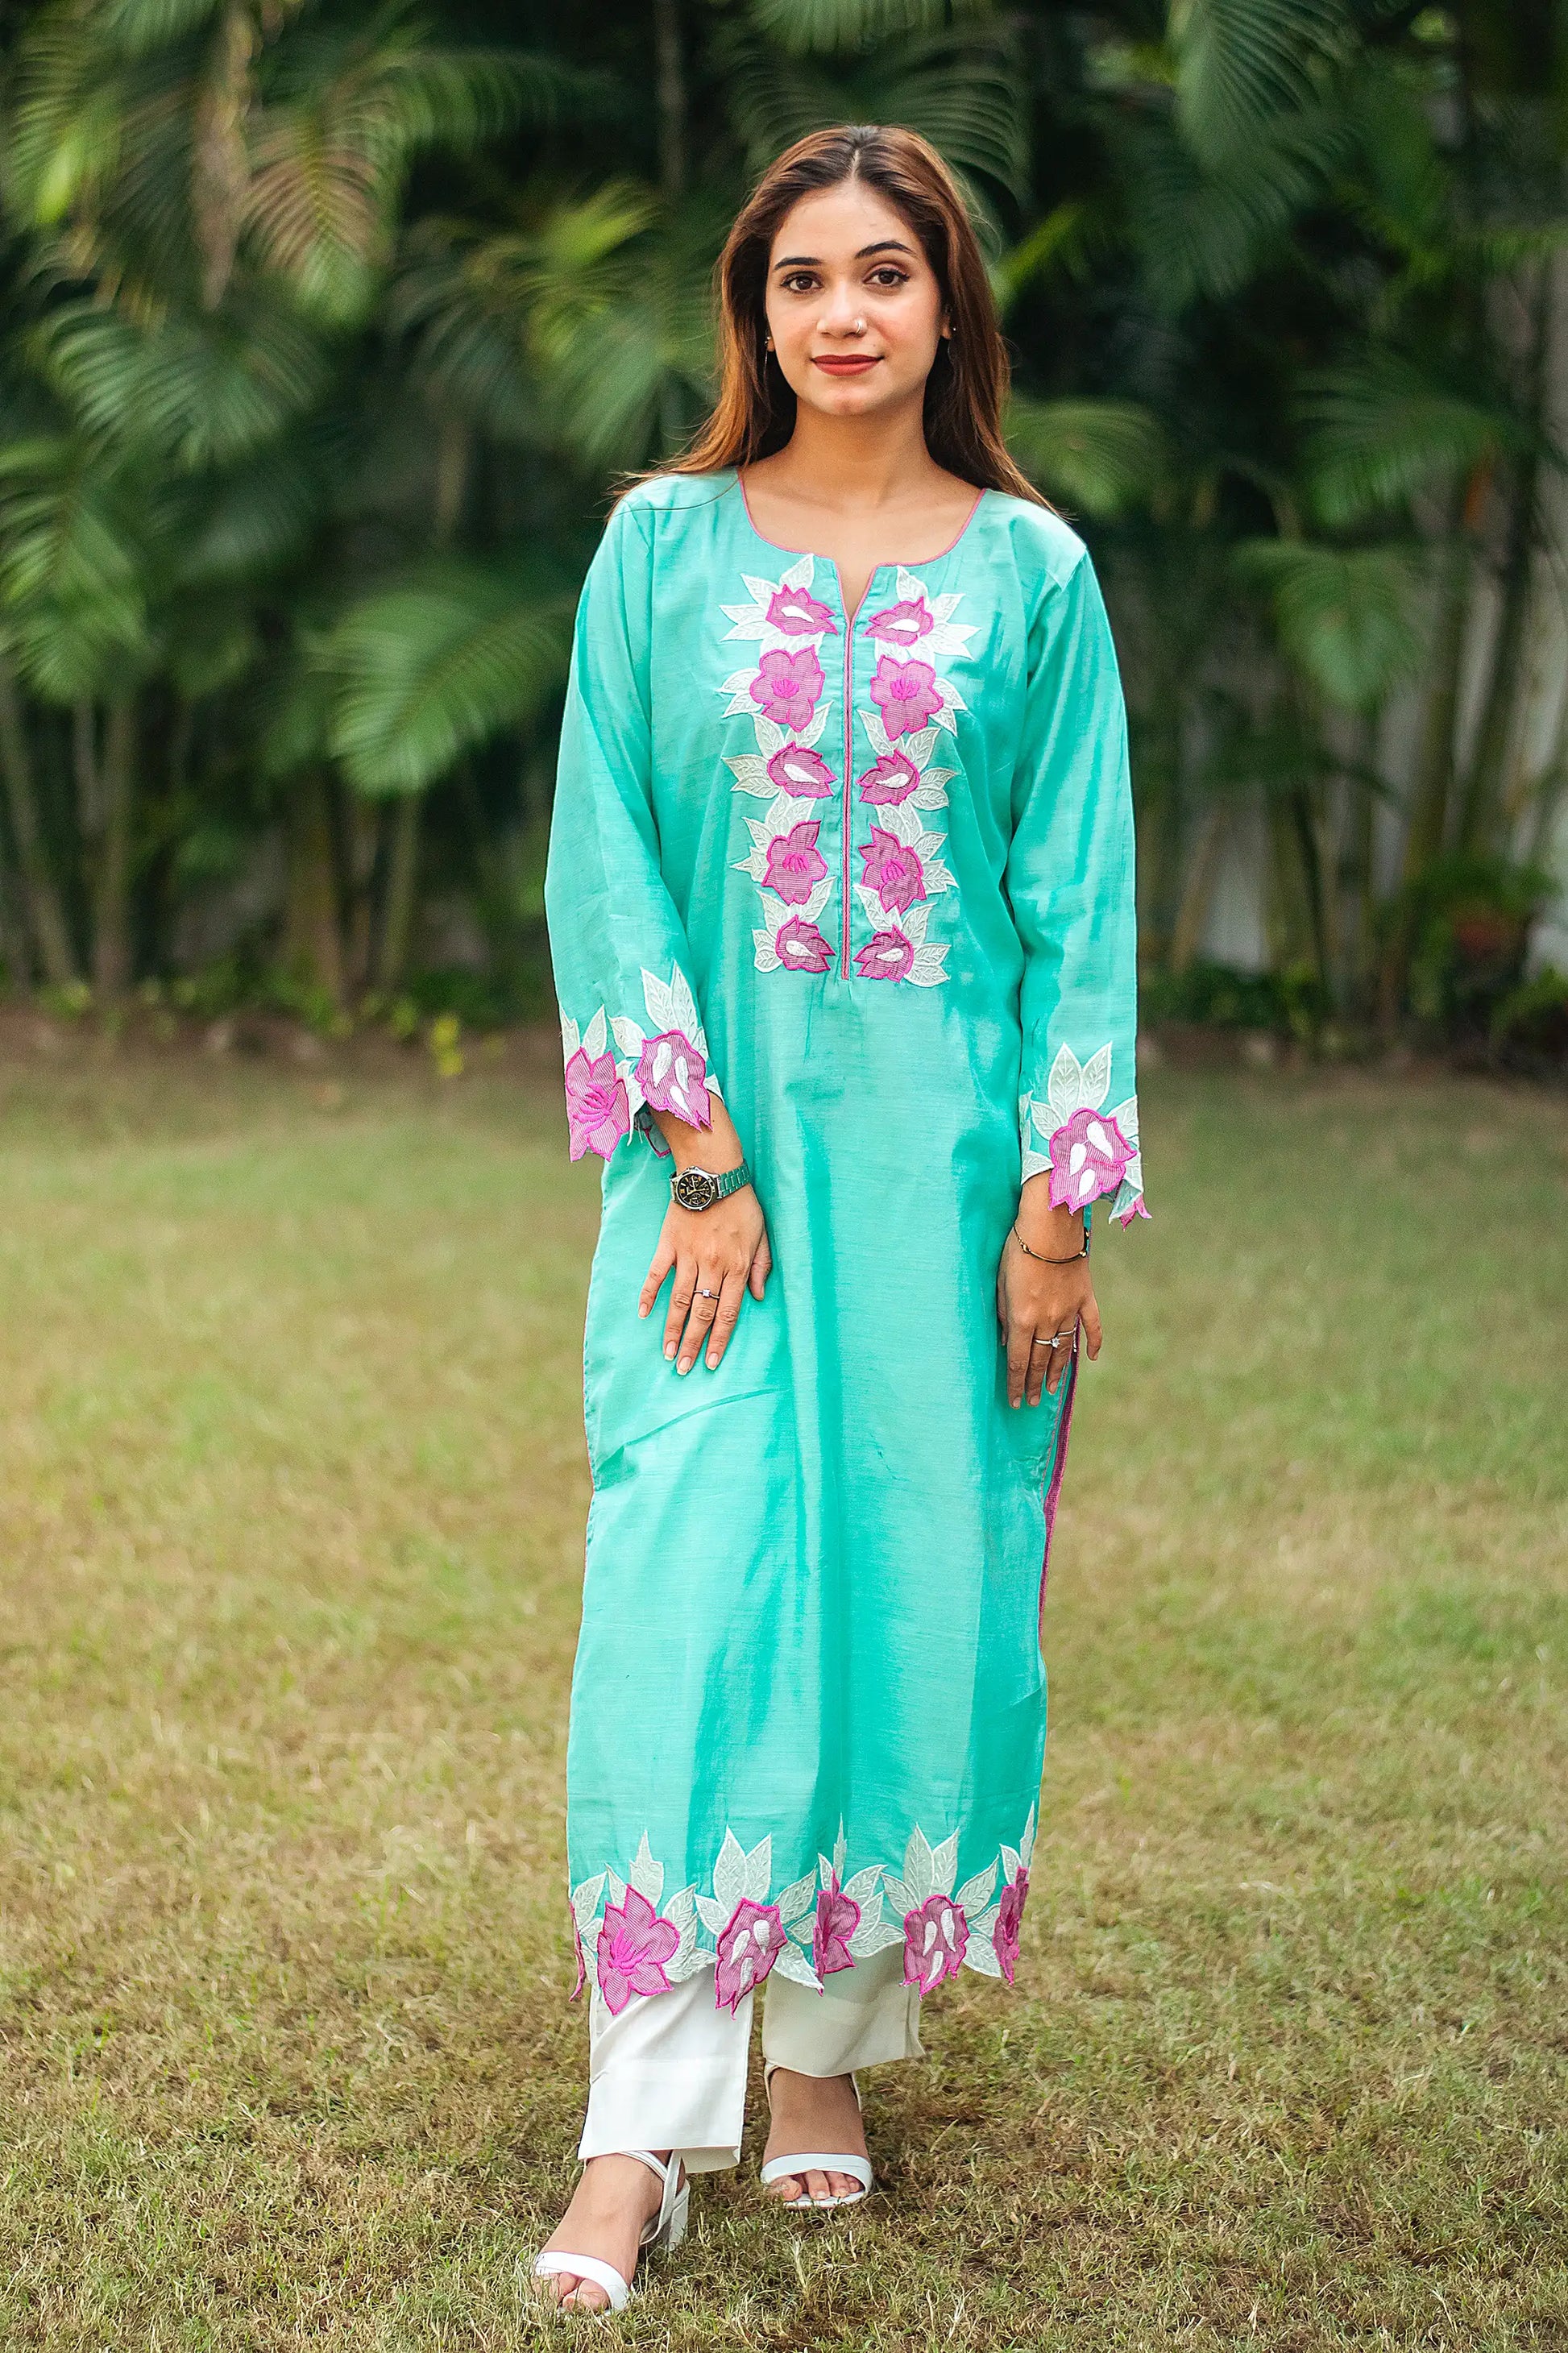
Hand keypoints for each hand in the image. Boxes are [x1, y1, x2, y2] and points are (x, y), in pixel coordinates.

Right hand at [637, 1095, 770, 1372]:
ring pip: (678, 1300)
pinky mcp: (669, 1243)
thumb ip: (762, 1266)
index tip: (711, 1363)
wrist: (714, 1171)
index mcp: (736, 1266)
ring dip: (672, 1329)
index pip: (727, 1312)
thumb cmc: (743, 1203)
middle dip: (693, 1344)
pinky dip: (648, 1294)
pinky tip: (642, 1315)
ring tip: (667, 1354)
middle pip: (701, 1313)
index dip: (719, 1340)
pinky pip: (656, 1273)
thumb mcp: (763, 1234)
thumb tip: (758, 1298)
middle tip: (684, 1369)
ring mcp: (688, 1255)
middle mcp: (712, 1265)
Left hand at [997, 1182, 1102, 1408]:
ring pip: (1064, 1350)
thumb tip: (1008, 1342)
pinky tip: (1090, 1359)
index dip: (1016, 1384)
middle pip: (1041, 1361)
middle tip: (1033, 1402)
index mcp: (1023, 1318)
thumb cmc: (1017, 1250)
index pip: (1019, 1362)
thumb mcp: (1001, 1283)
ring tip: (1053, 1389)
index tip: (1014, 1402)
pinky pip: (1092, 1327)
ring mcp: (1069, 1311)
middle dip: (1035, 1384)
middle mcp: (1047, 1321)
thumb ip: (1004, 1316)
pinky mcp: (1085, 1298)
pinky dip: (1093, 1344)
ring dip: (1058, 1372)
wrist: (1050, 1225)